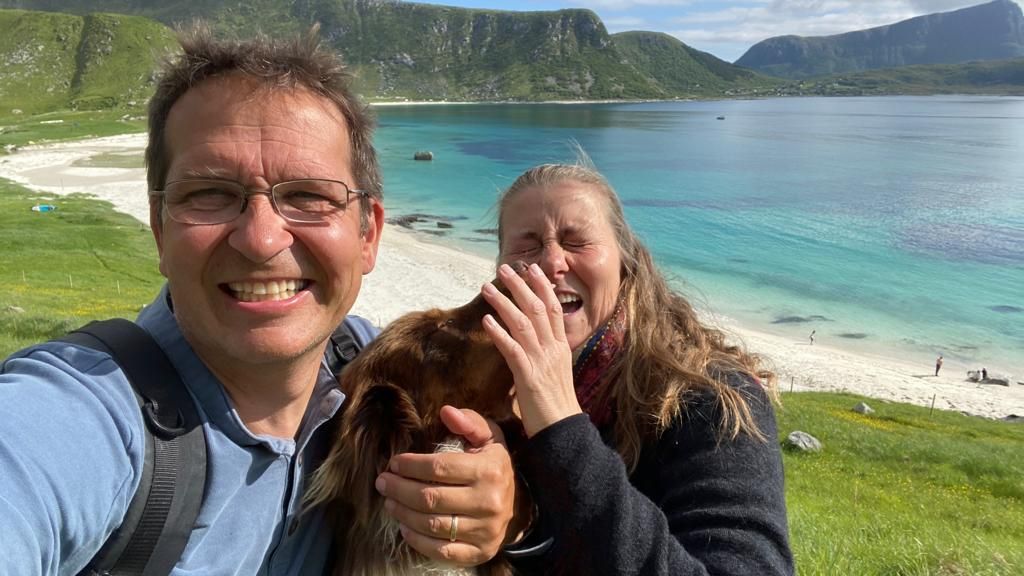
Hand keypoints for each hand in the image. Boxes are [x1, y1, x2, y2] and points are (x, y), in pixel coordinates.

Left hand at [375, 407, 515, 565]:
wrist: (517, 504)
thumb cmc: (492, 464)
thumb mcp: (488, 437)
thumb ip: (469, 421)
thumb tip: (446, 411)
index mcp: (489, 470)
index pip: (439, 468)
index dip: (411, 465)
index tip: (393, 463)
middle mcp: (489, 502)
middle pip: (431, 498)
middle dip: (399, 489)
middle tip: (382, 482)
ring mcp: (485, 530)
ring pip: (432, 525)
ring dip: (403, 513)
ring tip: (389, 502)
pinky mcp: (480, 552)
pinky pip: (442, 551)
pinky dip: (417, 540)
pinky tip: (404, 527)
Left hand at [481, 262, 580, 436]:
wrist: (563, 432)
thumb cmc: (556, 407)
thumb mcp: (556, 373)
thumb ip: (545, 354)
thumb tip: (531, 340)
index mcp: (561, 347)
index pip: (553, 308)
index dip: (542, 286)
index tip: (531, 269)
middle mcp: (553, 349)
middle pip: (538, 308)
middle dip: (521, 285)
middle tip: (505, 268)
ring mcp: (542, 362)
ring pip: (523, 323)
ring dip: (504, 302)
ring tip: (488, 287)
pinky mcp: (528, 377)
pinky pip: (512, 349)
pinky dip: (499, 333)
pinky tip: (486, 321)